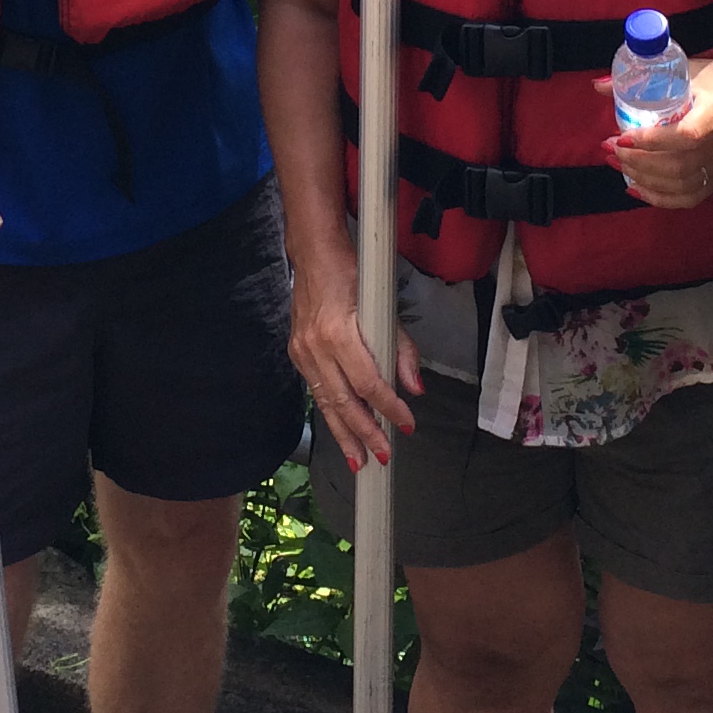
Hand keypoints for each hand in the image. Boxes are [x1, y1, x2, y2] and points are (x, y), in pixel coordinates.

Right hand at [286, 235, 417, 472]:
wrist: (313, 252)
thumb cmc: (353, 272)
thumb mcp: (384, 304)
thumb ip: (401, 348)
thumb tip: (415, 388)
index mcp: (338, 332)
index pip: (368, 383)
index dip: (389, 408)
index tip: (406, 424)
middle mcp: (315, 346)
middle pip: (343, 402)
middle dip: (364, 433)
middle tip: (382, 457)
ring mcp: (302, 351)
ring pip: (325, 403)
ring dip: (344, 434)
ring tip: (359, 460)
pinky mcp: (297, 352)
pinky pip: (316, 390)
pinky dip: (331, 413)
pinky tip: (342, 430)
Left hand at [603, 53, 712, 209]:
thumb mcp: (684, 69)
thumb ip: (643, 77)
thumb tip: (599, 86)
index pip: (687, 135)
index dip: (652, 141)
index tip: (623, 135)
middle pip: (680, 165)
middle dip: (638, 161)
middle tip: (611, 148)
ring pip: (682, 184)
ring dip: (643, 178)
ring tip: (617, 163)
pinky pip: (691, 197)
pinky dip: (660, 198)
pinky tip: (636, 188)